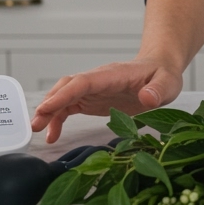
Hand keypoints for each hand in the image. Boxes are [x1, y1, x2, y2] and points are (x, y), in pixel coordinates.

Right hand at [30, 56, 182, 143]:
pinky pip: (69, 107)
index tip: (46, 107)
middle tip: (35, 124)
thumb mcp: (168, 81)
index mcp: (112, 74)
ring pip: (63, 97)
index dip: (63, 94)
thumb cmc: (162, 74)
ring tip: (38, 131)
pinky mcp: (91, 99)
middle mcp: (97, 80)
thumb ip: (158, 89)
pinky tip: (53, 135)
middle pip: (66, 87)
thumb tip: (147, 98)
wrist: (159, 69)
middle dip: (49, 104)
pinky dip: (57, 120)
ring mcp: (93, 89)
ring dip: (48, 112)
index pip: (82, 82)